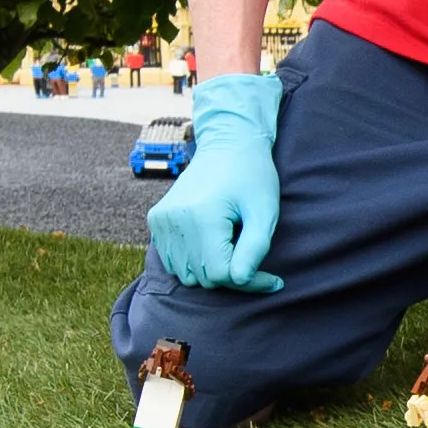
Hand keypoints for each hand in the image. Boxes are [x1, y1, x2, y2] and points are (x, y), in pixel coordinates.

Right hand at [146, 69, 285, 293]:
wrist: (227, 145)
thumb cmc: (252, 177)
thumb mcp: (265, 212)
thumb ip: (255, 249)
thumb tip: (241, 281)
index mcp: (200, 217)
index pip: (222, 276)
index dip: (250, 281)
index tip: (272, 278)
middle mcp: (173, 220)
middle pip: (204, 278)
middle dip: (231, 274)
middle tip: (250, 253)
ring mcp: (160, 221)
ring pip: (188, 275)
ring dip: (212, 269)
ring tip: (230, 241)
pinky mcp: (155, 220)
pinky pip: (174, 262)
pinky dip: (195, 261)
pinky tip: (212, 239)